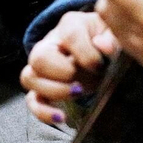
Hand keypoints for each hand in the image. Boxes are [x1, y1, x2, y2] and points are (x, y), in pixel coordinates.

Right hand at [21, 11, 111, 125]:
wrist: (100, 50)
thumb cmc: (105, 39)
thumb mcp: (113, 33)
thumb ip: (112, 39)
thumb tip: (104, 46)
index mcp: (70, 25)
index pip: (70, 35)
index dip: (86, 54)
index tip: (100, 66)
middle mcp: (49, 44)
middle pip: (39, 57)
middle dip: (62, 73)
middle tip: (83, 80)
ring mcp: (42, 67)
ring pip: (29, 78)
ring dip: (53, 91)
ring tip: (77, 94)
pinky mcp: (42, 88)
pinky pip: (31, 101)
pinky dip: (43, 112)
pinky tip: (61, 117)